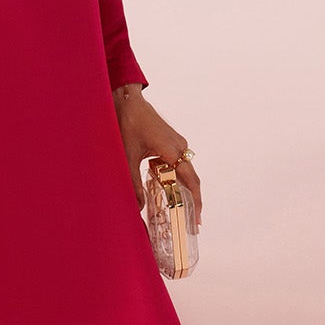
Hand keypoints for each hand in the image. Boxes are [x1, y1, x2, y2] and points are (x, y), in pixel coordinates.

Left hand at [112, 83, 202, 225]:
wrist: (128, 102)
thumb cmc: (128, 125)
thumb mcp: (127, 157)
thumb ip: (132, 182)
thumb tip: (139, 206)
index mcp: (172, 151)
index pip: (190, 181)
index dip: (195, 202)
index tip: (197, 220)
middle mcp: (180, 147)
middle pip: (192, 179)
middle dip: (193, 201)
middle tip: (193, 222)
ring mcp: (177, 143)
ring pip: (186, 171)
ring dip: (185, 190)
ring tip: (183, 210)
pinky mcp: (171, 142)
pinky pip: (179, 163)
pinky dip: (176, 178)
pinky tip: (169, 189)